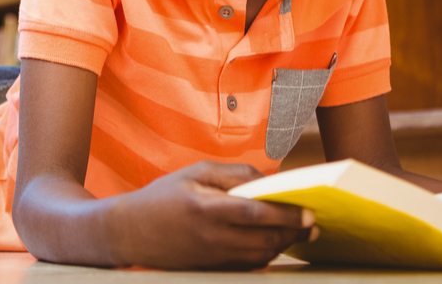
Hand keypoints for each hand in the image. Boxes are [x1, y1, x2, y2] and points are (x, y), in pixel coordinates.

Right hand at [106, 161, 318, 269]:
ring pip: (260, 256)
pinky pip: (248, 265)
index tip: (308, 212)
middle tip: (312, 224)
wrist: (129, 232)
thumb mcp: (194, 173)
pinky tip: (273, 242)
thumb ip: (233, 174)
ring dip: (282, 245)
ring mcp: (212, 258)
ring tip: (297, 232)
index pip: (256, 213)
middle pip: (265, 240)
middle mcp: (212, 238)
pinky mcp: (212, 269)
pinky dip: (266, 254)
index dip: (286, 214)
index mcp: (207, 209)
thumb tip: (267, 181)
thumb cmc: (162, 197)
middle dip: (292, 233)